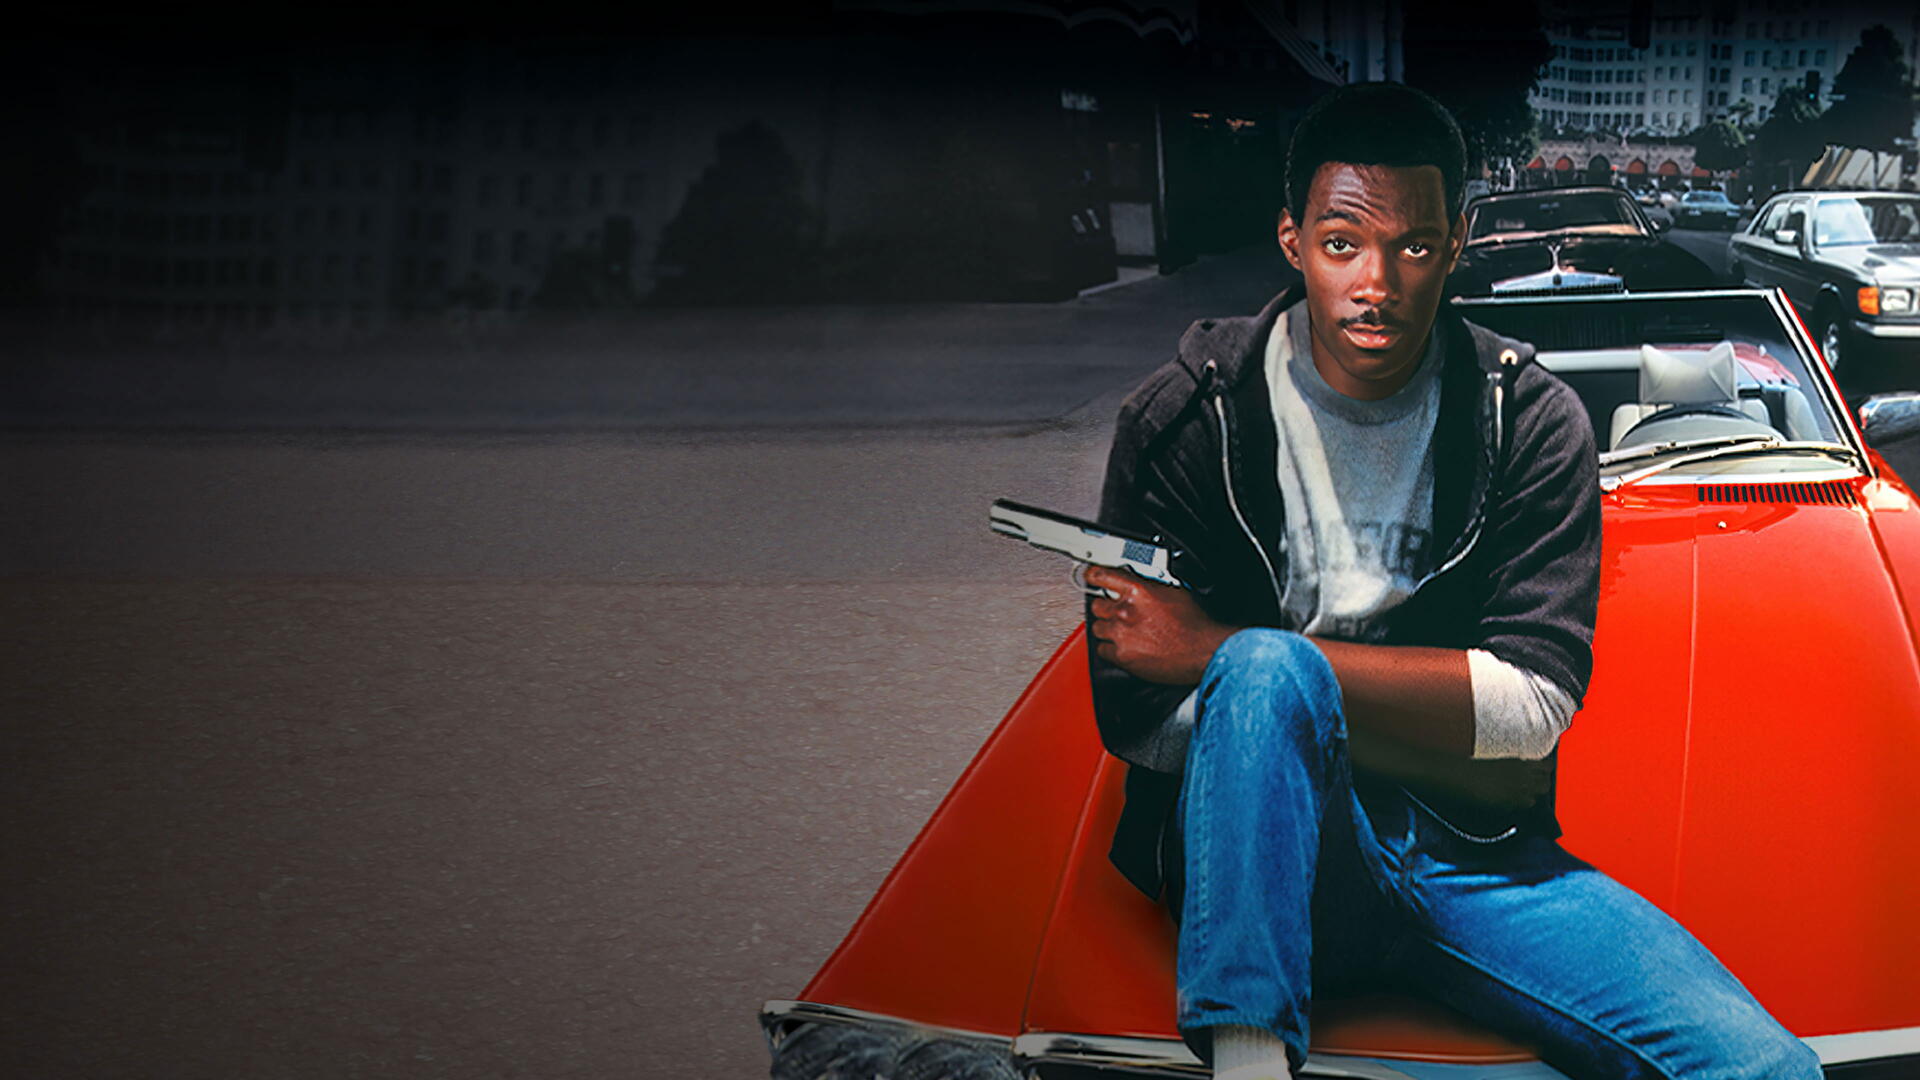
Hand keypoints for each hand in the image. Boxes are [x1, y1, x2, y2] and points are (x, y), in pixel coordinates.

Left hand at [1085, 565, 1238, 684]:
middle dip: (1106, 609)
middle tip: (1118, 613)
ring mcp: (1121, 634)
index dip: (1092, 576)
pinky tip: (1126, 647)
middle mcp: (1125, 610)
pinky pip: (1103, 650)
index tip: (1089, 577)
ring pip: (1097, 628)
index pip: (1101, 576)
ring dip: (1108, 629)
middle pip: (1097, 605)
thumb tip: (1139, 585)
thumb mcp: (1173, 592)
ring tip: (1125, 632)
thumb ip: (1149, 587)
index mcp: (1138, 590)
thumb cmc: (1195, 625)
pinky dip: (1111, 649)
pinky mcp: (1122, 655)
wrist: (1203, 651)